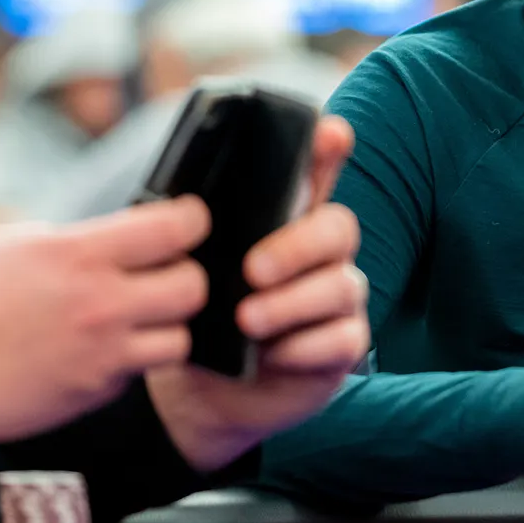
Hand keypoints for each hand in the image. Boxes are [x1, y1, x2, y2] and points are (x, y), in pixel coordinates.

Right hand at [0, 199, 211, 443]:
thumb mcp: (8, 242)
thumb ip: (70, 237)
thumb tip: (111, 236)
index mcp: (80, 253)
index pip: (175, 227)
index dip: (192, 220)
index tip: (187, 221)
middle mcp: (101, 302)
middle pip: (193, 286)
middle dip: (186, 277)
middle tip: (165, 276)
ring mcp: (103, 352)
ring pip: (181, 337)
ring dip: (167, 327)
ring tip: (141, 320)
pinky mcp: (96, 390)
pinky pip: (139, 373)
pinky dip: (132, 362)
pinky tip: (104, 352)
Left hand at [146, 116, 369, 472]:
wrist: (201, 390)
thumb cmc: (198, 314)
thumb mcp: (191, 267)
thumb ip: (195, 232)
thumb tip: (179, 206)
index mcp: (288, 221)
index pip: (317, 174)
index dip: (328, 151)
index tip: (330, 132)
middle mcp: (323, 253)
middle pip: (338, 227)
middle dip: (297, 246)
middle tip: (251, 270)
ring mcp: (339, 298)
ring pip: (342, 285)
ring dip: (292, 302)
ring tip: (247, 320)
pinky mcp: (344, 345)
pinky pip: (344, 338)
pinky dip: (306, 346)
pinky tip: (272, 354)